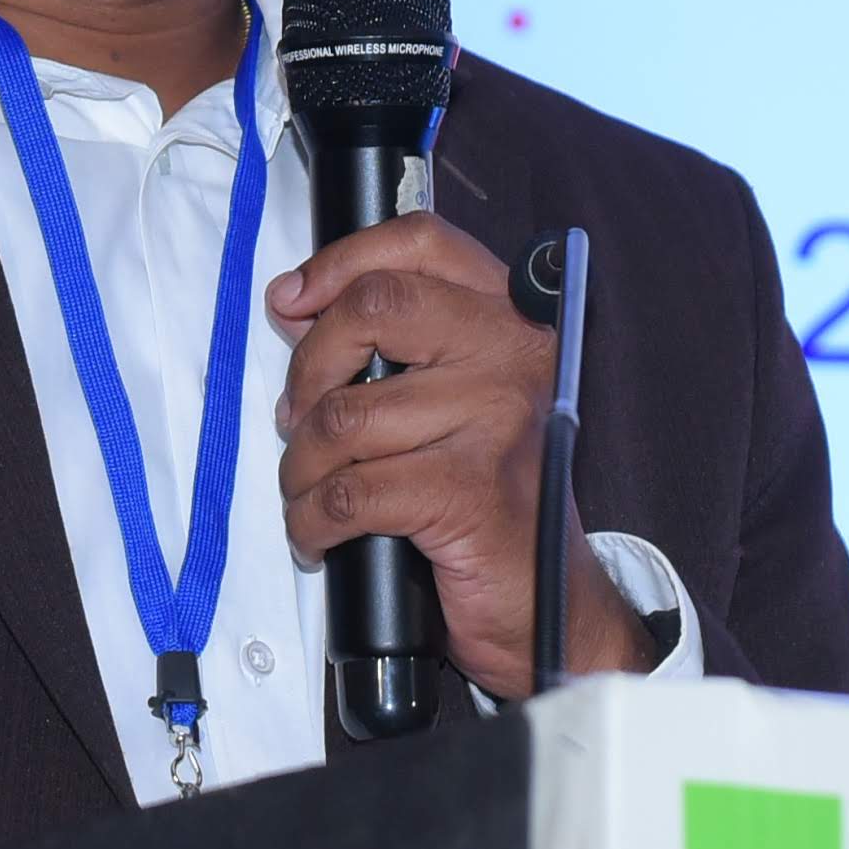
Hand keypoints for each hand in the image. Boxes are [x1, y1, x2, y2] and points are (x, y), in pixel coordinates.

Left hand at [271, 214, 651, 702]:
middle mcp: (513, 355)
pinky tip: (318, 534)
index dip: (343, 260)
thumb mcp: (456, 400)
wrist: (554, 606)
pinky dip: (312, 520)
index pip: (422, 243)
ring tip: (308, 488)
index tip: (294, 298)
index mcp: (511, 320)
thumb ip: (393, 345)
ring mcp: (495, 421)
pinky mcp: (468, 492)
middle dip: (308, 366)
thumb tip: (297, 305)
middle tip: (298, 415)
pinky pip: (349, 492)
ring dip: (302, 464)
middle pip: (373, 309)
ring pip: (345, 415)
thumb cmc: (493, 500)